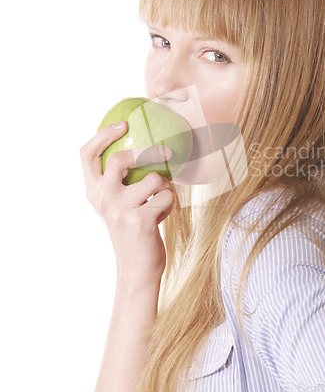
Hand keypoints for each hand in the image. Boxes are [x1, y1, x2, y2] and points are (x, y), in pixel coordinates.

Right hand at [80, 121, 173, 285]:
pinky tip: (160, 217)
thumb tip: (142, 148)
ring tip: (159, 203)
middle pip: (120, 159)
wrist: (137, 268)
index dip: (103, 135)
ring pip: (154, 178)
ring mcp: (119, 210)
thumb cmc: (133, 230)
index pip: (87, 155)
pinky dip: (169, 204)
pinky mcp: (139, 220)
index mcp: (94, 192)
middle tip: (166, 152)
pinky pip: (167, 196)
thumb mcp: (118, 205)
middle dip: (147, 152)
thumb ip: (121, 182)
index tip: (123, 123)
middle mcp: (102, 199)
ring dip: (165, 188)